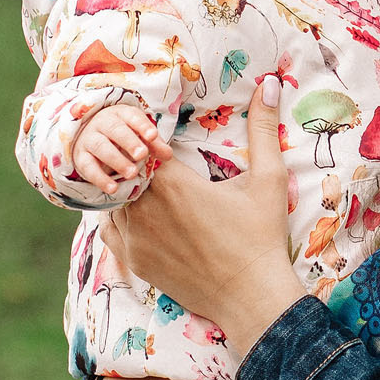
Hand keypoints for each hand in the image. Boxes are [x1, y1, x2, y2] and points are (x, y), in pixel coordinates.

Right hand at [68, 104, 171, 196]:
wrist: (88, 137)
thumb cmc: (121, 135)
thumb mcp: (139, 135)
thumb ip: (155, 144)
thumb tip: (168, 155)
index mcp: (120, 114)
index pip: (132, 116)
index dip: (142, 126)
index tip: (153, 136)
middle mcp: (102, 123)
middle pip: (115, 130)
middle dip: (129, 142)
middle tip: (142, 155)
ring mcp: (89, 139)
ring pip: (101, 147)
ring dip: (117, 161)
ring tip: (133, 174)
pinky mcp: (81, 157)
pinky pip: (88, 167)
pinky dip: (100, 178)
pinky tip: (113, 188)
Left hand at [100, 79, 304, 353]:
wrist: (251, 297)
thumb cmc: (261, 236)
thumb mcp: (267, 179)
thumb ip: (263, 128)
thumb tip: (270, 83)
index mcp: (173, 182)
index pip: (142, 143)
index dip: (149, 137)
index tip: (163, 140)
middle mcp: (145, 207)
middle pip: (123, 169)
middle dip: (135, 161)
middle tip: (152, 160)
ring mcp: (134, 237)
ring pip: (112, 199)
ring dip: (124, 189)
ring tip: (144, 184)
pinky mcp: (133, 261)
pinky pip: (109, 229)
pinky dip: (117, 216)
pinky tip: (136, 212)